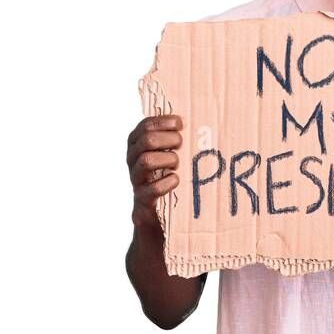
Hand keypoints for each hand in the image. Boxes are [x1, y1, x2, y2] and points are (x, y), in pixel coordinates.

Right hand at [126, 114, 182, 228]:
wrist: (155, 215)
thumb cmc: (166, 176)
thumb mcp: (167, 155)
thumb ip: (174, 138)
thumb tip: (200, 118)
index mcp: (137, 144)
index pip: (145, 125)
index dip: (163, 122)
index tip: (181, 124)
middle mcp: (133, 160)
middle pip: (146, 140)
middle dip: (168, 139)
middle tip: (181, 144)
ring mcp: (135, 180)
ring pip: (146, 161)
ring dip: (168, 159)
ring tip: (178, 163)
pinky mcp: (142, 199)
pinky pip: (151, 189)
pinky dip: (167, 183)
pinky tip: (176, 180)